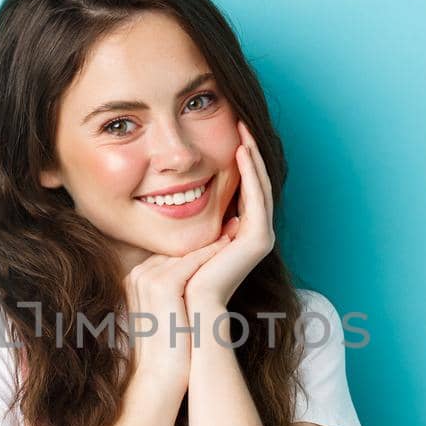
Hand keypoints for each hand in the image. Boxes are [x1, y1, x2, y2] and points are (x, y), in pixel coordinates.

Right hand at [122, 233, 232, 402]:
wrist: (161, 374)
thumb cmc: (170, 346)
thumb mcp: (169, 311)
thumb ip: (176, 288)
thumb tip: (198, 272)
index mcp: (135, 279)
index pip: (170, 252)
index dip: (197, 244)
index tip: (222, 232)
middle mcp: (137, 275)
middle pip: (176, 247)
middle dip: (204, 238)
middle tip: (232, 221)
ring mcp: (146, 278)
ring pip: (185, 251)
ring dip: (212, 240)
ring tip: (236, 227)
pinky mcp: (161, 286)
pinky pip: (190, 261)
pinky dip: (211, 252)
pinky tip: (230, 243)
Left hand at [184, 119, 274, 311]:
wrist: (185, 303)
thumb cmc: (176, 275)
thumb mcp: (179, 235)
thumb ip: (183, 218)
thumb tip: (166, 198)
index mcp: (238, 233)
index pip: (242, 189)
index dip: (237, 162)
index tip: (227, 134)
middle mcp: (254, 234)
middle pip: (255, 184)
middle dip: (248, 152)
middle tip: (241, 122)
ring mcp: (260, 237)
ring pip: (259, 187)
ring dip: (252, 156)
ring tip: (243, 129)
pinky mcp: (259, 239)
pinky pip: (257, 198)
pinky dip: (251, 173)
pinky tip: (241, 151)